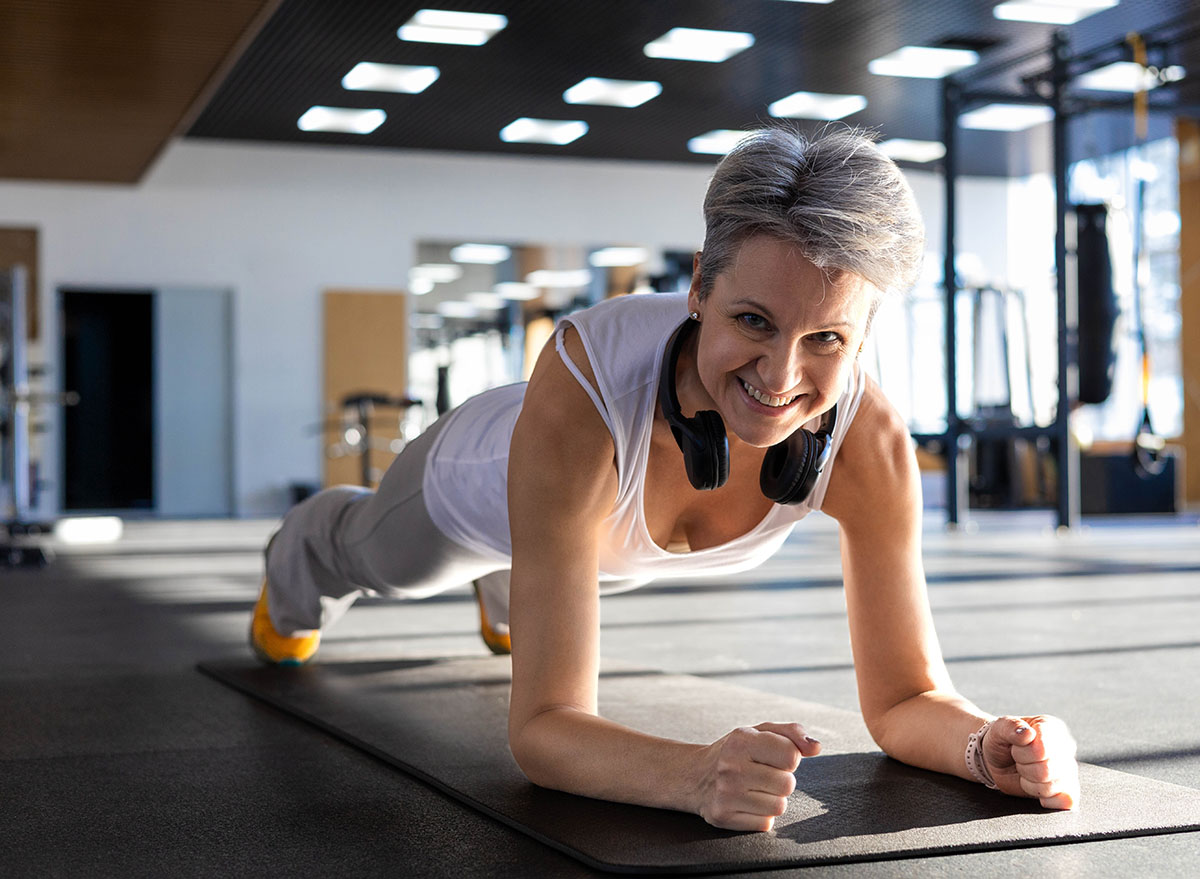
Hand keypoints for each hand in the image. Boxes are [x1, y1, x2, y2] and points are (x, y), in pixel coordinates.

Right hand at [694, 722, 821, 830]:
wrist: (694, 776)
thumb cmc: (734, 752)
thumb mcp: (759, 733)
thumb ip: (791, 734)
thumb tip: (816, 747)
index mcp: (741, 740)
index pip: (791, 755)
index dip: (789, 758)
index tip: (774, 757)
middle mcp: (731, 767)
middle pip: (787, 784)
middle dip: (781, 780)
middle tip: (762, 774)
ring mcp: (725, 794)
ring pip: (779, 806)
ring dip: (772, 799)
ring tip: (754, 788)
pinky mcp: (723, 817)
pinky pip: (765, 823)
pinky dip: (761, 815)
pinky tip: (746, 802)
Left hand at [982, 715, 1078, 809]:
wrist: (999, 759)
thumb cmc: (1002, 741)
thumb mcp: (998, 728)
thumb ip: (1010, 727)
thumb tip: (1027, 733)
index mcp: (1052, 727)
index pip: (1042, 749)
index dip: (1023, 752)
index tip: (1016, 746)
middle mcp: (1065, 747)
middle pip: (1046, 770)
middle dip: (1024, 768)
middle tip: (1019, 759)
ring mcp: (1069, 769)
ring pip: (1051, 787)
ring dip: (1030, 783)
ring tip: (1026, 770)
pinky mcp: (1068, 788)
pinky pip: (1067, 801)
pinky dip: (1048, 800)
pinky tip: (1037, 789)